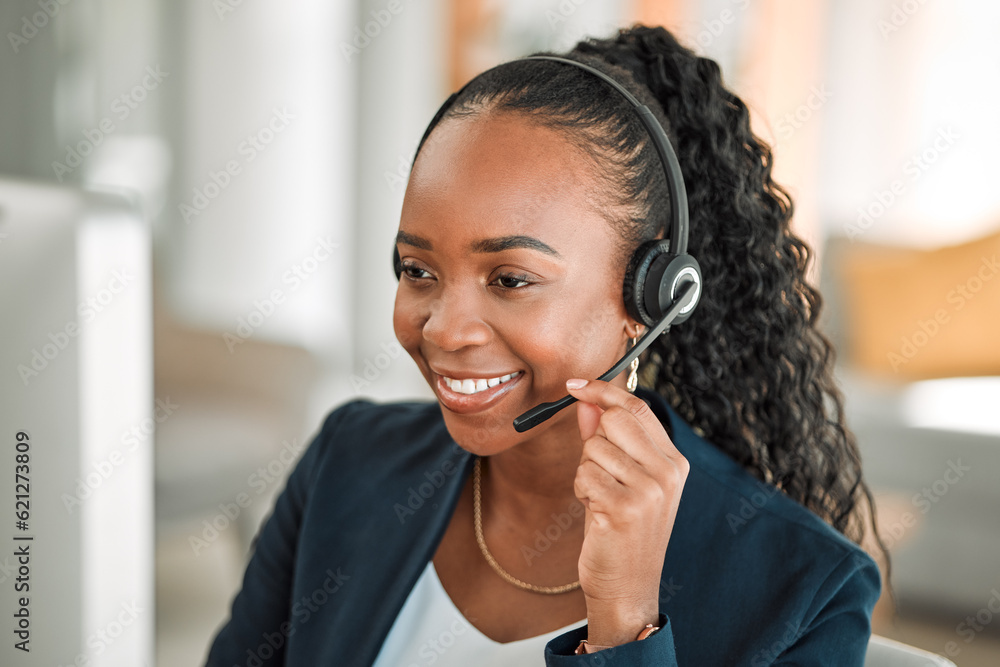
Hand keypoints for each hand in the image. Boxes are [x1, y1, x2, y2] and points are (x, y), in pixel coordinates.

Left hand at [566, 378, 688, 645]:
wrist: (628, 588)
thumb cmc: (623, 532)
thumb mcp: (623, 481)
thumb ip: (607, 439)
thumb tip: (588, 402)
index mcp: (674, 462)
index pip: (638, 407)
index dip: (603, 391)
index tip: (575, 385)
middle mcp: (668, 472)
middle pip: (614, 420)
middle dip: (594, 442)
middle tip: (600, 475)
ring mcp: (649, 490)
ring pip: (593, 448)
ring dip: (586, 473)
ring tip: (602, 500)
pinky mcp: (624, 507)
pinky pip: (584, 474)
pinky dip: (581, 491)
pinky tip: (597, 513)